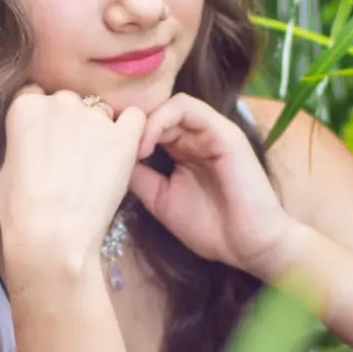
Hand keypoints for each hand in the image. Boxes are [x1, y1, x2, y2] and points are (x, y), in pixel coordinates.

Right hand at [0, 86, 145, 271]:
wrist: (52, 235)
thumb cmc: (20, 211)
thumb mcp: (2, 168)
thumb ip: (18, 142)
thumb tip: (27, 142)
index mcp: (25, 106)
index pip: (36, 95)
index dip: (43, 120)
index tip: (45, 141)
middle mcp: (59, 102)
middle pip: (69, 101)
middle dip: (70, 123)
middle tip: (70, 157)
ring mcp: (93, 118)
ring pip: (101, 110)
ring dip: (99, 129)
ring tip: (94, 164)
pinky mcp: (122, 138)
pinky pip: (135, 118)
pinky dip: (130, 130)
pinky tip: (121, 151)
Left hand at [127, 95, 291, 278]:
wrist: (249, 246)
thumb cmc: (211, 228)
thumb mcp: (161, 200)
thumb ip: (139, 177)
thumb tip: (109, 159)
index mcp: (184, 151)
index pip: (150, 126)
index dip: (126, 133)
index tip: (103, 153)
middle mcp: (197, 137)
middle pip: (156, 112)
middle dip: (130, 126)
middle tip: (110, 147)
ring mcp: (211, 131)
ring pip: (168, 105)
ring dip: (143, 122)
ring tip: (130, 149)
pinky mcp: (223, 131)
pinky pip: (186, 108)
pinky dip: (160, 120)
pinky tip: (146, 145)